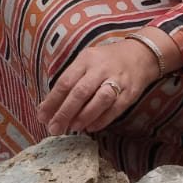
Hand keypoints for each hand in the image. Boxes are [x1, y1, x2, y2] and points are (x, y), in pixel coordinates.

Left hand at [38, 36, 160, 136]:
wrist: (140, 55)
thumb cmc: (106, 61)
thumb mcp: (86, 61)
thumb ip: (70, 81)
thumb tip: (49, 107)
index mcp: (86, 59)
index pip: (66, 81)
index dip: (52, 101)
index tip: (42, 117)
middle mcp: (101, 68)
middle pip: (80, 92)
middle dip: (65, 112)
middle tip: (54, 128)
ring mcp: (117, 80)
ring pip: (99, 100)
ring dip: (84, 116)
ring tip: (73, 127)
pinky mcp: (130, 92)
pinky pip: (115, 108)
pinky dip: (101, 120)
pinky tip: (90, 127)